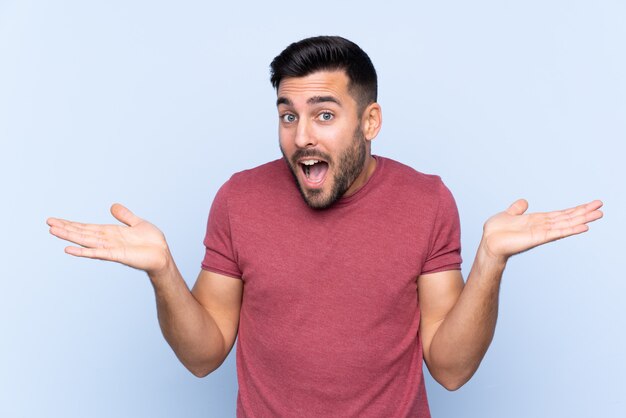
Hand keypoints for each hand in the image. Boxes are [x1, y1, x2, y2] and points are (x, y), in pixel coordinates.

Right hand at [47, 204, 170, 274]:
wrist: (163, 255)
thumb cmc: (152, 242)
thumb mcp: (137, 223)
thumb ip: (125, 216)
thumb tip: (113, 206)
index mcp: (111, 232)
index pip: (87, 227)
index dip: (71, 224)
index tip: (55, 220)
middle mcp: (107, 240)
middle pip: (82, 233)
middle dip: (66, 228)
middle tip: (48, 223)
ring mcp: (110, 248)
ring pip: (86, 241)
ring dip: (70, 236)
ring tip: (53, 231)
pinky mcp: (117, 255)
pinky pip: (97, 253)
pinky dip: (83, 252)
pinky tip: (69, 250)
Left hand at [480, 199, 602, 261]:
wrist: (488, 242)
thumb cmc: (496, 231)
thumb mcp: (508, 214)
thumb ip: (517, 209)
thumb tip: (524, 202)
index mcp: (538, 220)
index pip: (560, 214)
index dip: (575, 209)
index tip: (590, 204)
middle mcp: (543, 226)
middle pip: (567, 218)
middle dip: (584, 212)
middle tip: (601, 206)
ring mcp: (542, 232)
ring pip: (566, 224)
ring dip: (582, 219)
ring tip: (598, 214)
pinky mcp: (538, 238)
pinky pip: (558, 233)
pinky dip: (570, 230)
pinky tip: (584, 227)